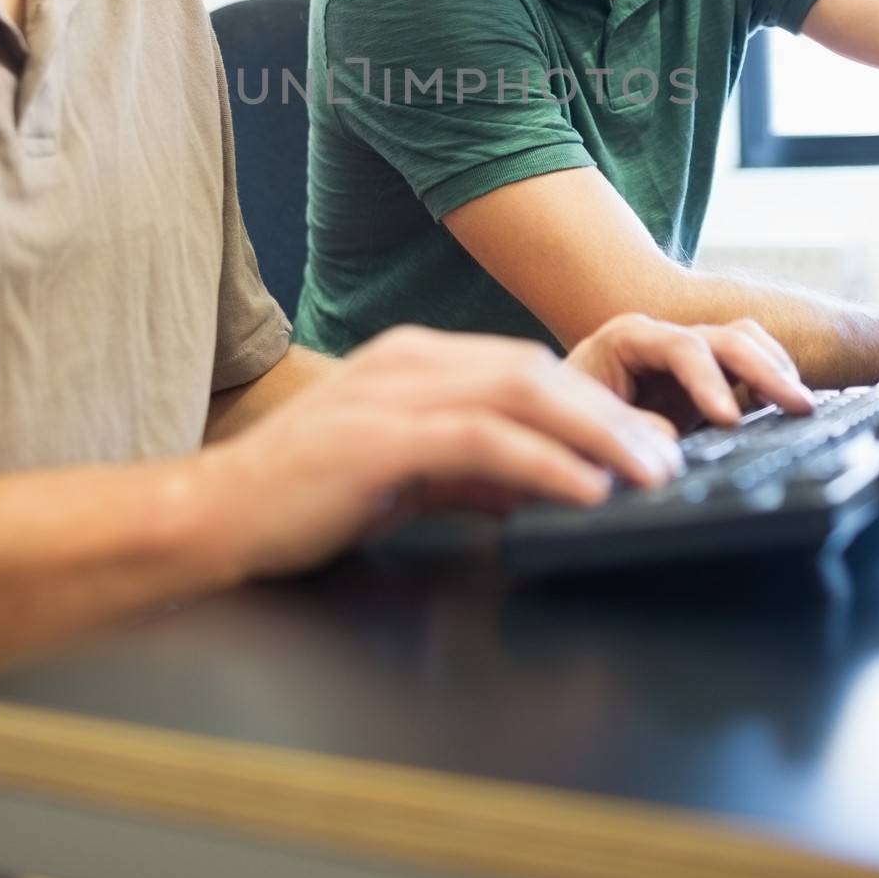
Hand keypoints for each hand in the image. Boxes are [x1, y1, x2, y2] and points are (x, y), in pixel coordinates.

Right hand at [210, 326, 682, 576]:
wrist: (213, 516)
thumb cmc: (304, 497)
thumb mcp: (406, 474)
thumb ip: (472, 472)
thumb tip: (548, 483)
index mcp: (414, 360)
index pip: (523, 367)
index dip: (591, 402)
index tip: (643, 442)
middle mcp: (408, 361)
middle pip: (533, 370)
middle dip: (608, 414)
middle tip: (665, 457)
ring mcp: (392, 393)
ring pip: (518, 393)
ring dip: (594, 433)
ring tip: (647, 473)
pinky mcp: (379, 438)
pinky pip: (480, 441)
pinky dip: (542, 462)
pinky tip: (584, 488)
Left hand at [566, 313, 814, 432]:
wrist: (557, 423)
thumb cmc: (563, 425)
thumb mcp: (583, 429)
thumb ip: (625, 431)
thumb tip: (670, 441)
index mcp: (626, 340)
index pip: (681, 347)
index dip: (710, 381)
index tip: (730, 420)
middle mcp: (661, 336)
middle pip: (724, 337)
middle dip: (763, 370)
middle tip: (797, 408)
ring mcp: (686, 351)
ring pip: (745, 340)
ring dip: (776, 368)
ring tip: (801, 406)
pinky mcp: (705, 374)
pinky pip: (750, 360)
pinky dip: (773, 377)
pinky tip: (788, 406)